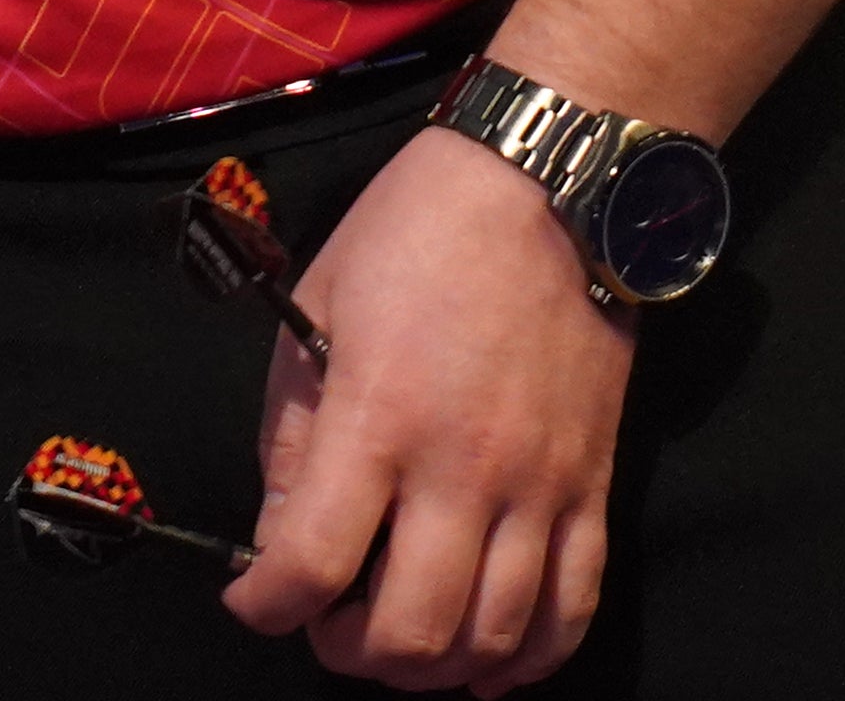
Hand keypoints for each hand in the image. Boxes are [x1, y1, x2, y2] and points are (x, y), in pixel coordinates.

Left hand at [225, 126, 628, 688]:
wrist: (547, 191)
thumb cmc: (413, 235)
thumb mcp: (315, 310)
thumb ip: (294, 434)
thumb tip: (277, 538)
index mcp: (377, 417)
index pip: (313, 561)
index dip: (267, 607)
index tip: (251, 603)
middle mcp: (462, 468)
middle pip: (410, 629)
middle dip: (349, 653)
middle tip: (324, 628)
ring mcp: (540, 487)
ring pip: (492, 637)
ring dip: (433, 669)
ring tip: (396, 646)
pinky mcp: (593, 489)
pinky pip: (573, 608)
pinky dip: (528, 657)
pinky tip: (487, 661)